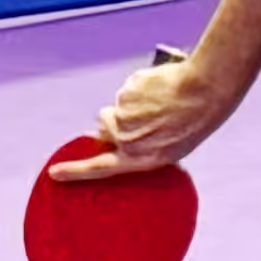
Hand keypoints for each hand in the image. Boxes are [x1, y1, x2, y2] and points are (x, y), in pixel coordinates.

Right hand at [67, 51, 231, 175]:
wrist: (206, 90)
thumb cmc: (195, 119)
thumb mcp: (171, 142)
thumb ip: (143, 144)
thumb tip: (115, 136)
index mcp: (141, 159)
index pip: (100, 169)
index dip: (75, 172)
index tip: (54, 173)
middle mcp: (128, 141)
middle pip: (104, 127)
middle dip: (116, 119)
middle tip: (147, 114)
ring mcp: (124, 117)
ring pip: (116, 106)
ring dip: (132, 102)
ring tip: (161, 100)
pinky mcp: (125, 94)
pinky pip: (127, 89)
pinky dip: (140, 87)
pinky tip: (160, 88)